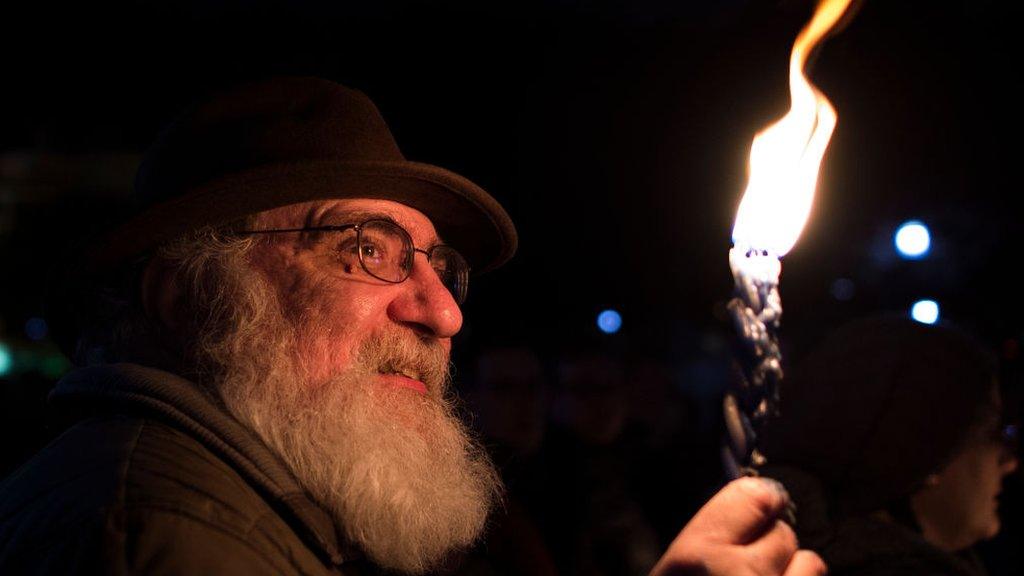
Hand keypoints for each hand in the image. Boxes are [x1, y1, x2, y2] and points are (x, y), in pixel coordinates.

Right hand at [650, 477, 825, 575]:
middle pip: (781, 531)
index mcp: (695, 555)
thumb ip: (703, 541)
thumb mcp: (671, 570)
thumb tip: (751, 508)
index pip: (755, 495)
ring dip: (795, 571)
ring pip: (811, 563)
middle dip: (770, 544)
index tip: (759, 508)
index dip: (759, 502)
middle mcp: (740, 575)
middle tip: (750, 563)